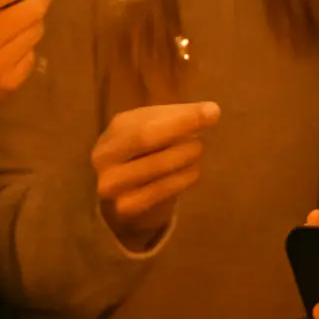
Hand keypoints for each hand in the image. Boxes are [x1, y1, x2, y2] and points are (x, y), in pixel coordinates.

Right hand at [92, 101, 220, 249]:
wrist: (120, 195)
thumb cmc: (144, 153)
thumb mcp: (153, 130)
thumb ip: (177, 118)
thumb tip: (210, 111)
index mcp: (115, 129)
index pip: (148, 121)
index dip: (180, 118)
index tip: (212, 112)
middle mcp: (106, 155)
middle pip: (146, 140)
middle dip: (179, 134)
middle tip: (202, 140)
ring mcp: (112, 183)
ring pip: (157, 166)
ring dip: (185, 158)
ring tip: (196, 154)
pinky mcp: (124, 207)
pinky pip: (160, 191)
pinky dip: (182, 180)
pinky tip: (192, 173)